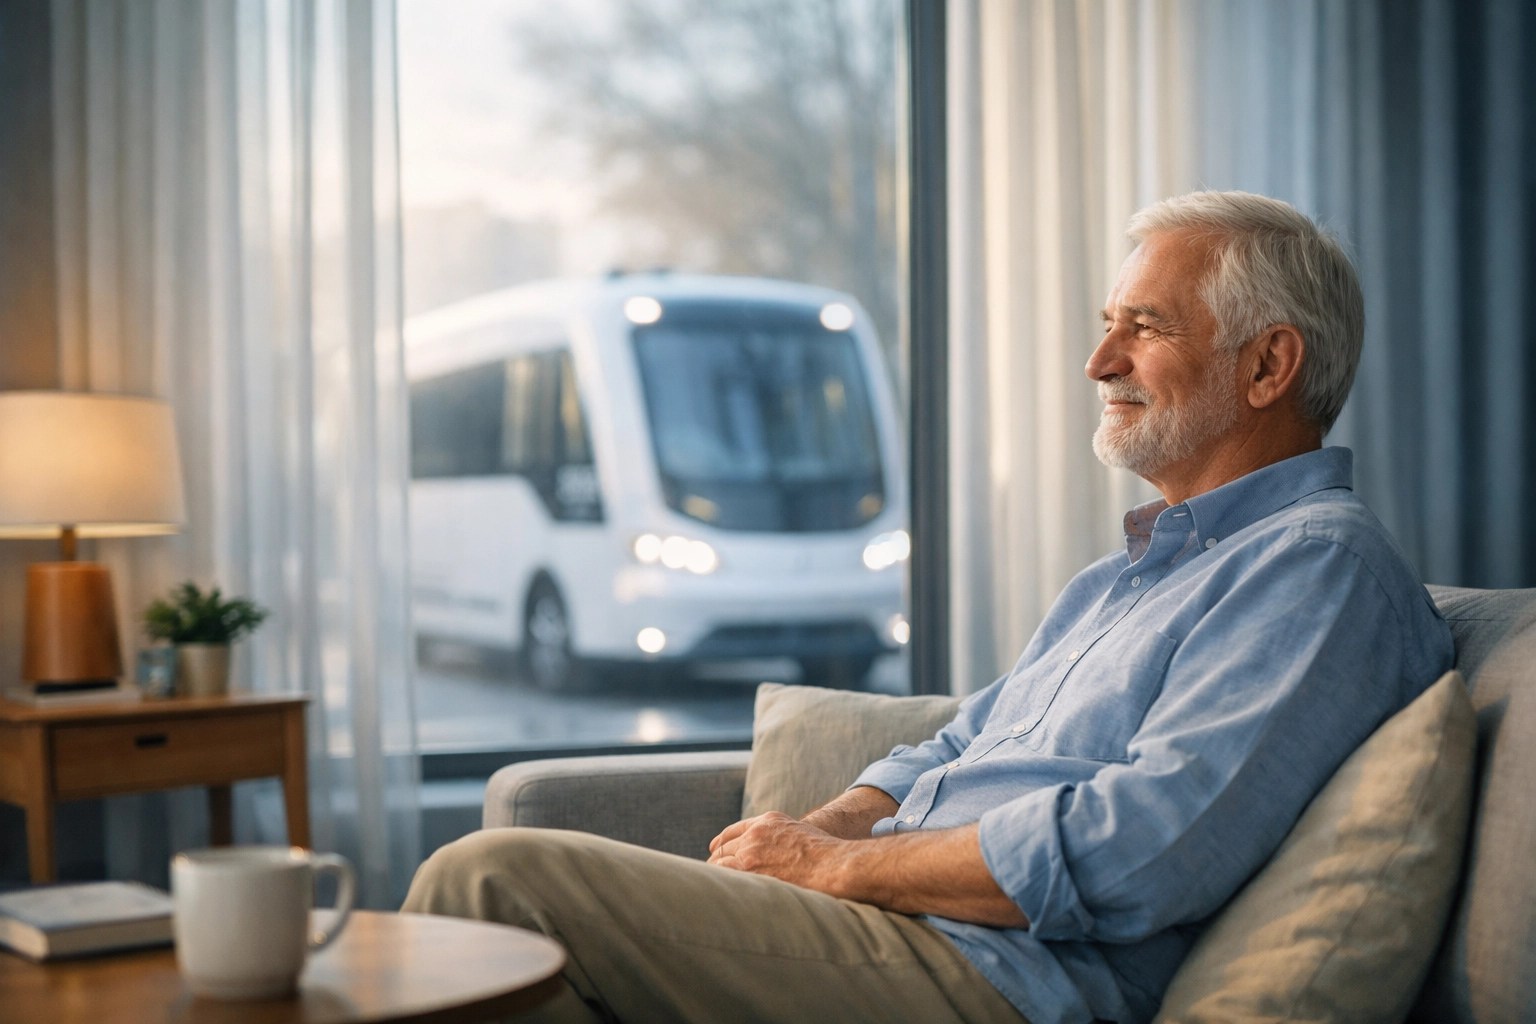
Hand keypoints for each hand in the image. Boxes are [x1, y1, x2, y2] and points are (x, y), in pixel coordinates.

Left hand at [707, 812, 850, 894]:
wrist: (831, 865)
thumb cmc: (824, 855)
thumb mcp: (799, 832)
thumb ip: (780, 838)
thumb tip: (773, 855)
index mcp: (768, 821)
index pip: (734, 830)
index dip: (722, 841)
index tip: (713, 849)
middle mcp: (755, 834)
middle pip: (724, 848)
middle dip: (717, 860)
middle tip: (710, 873)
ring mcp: (750, 853)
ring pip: (720, 863)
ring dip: (716, 873)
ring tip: (712, 886)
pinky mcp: (750, 872)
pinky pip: (726, 876)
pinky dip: (720, 883)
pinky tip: (719, 891)